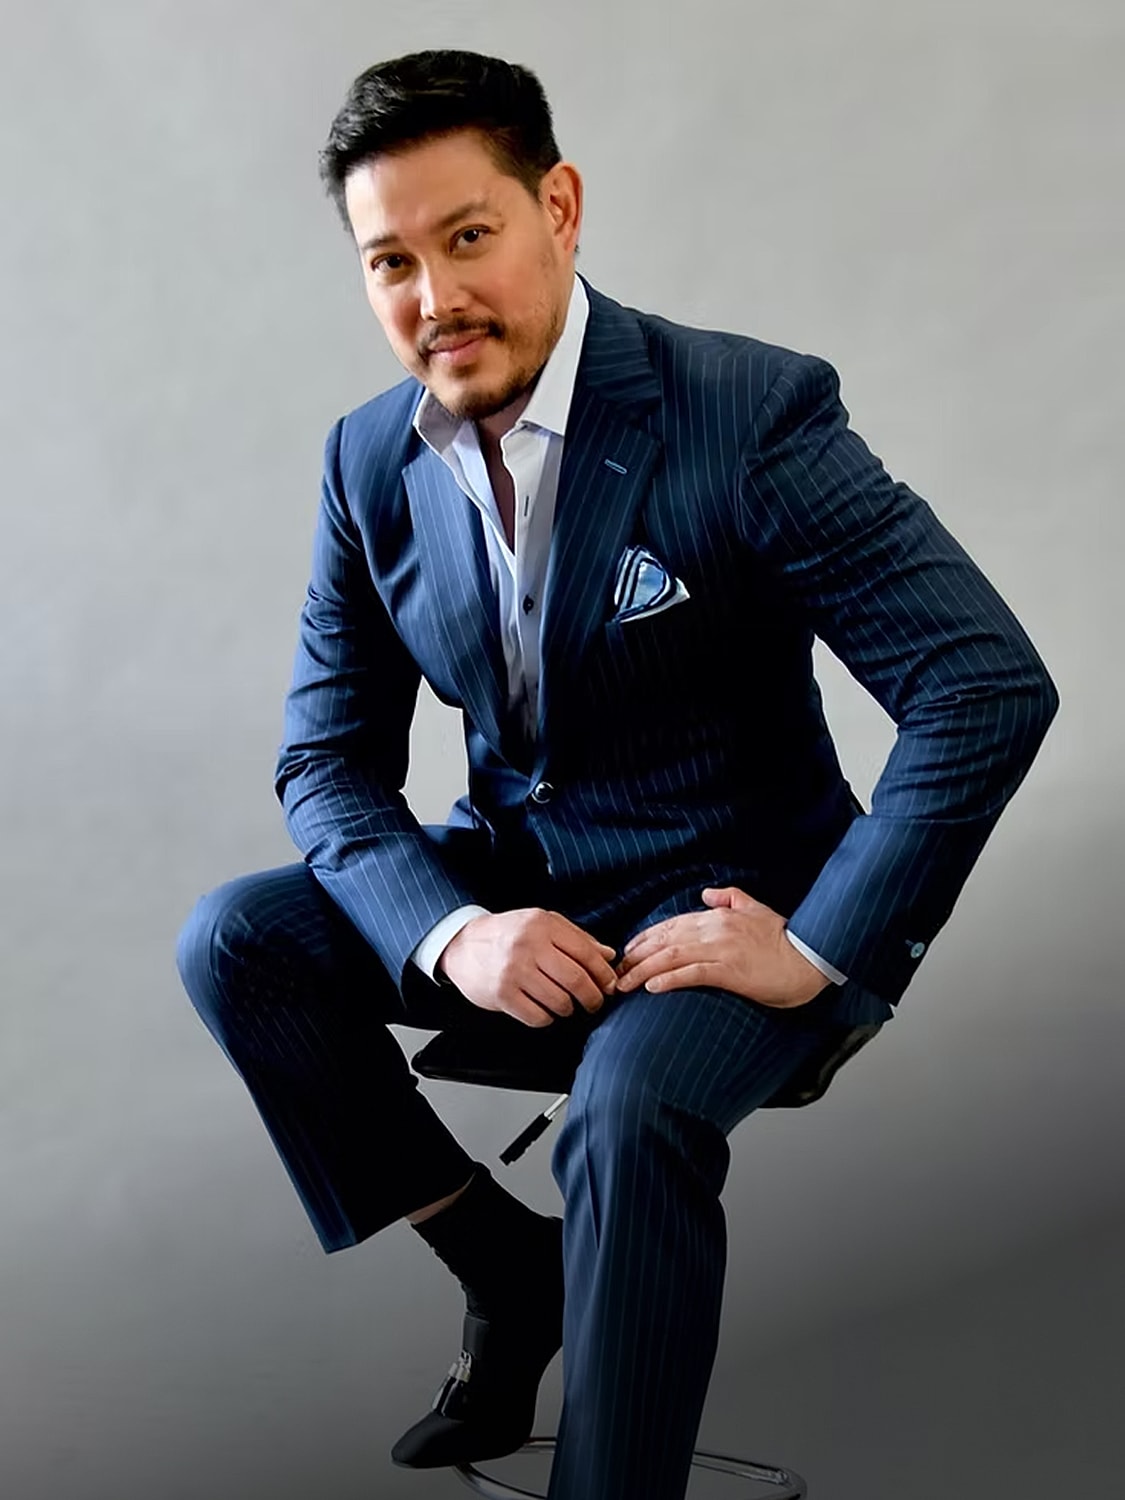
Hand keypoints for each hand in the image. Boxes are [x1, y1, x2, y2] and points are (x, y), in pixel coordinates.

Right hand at [437, 908, 618, 1027]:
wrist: (463, 944)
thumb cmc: (507, 934)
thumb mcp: (542, 924)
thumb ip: (577, 938)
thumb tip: (608, 956)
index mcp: (542, 925)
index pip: (585, 952)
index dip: (603, 973)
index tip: (609, 984)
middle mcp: (528, 946)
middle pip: (576, 980)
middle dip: (593, 997)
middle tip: (595, 1003)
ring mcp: (513, 972)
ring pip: (559, 1001)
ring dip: (568, 1008)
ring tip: (566, 1004)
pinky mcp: (502, 995)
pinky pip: (538, 1017)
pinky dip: (547, 1017)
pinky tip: (544, 1009)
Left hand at [614, 886, 829, 1008]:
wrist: (809, 960)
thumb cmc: (784, 939)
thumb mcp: (756, 909)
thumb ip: (730, 897)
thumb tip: (706, 893)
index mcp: (718, 916)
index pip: (671, 925)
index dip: (645, 938)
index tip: (627, 953)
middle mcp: (714, 930)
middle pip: (664, 940)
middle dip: (635, 956)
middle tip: (616, 973)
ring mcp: (721, 950)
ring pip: (670, 957)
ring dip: (642, 971)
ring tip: (624, 984)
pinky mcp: (729, 972)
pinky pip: (691, 974)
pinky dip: (668, 979)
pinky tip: (651, 987)